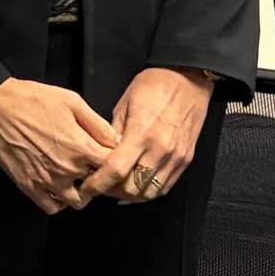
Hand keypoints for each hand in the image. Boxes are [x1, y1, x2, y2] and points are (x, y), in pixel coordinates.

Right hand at [0, 78, 120, 214]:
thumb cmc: (33, 99)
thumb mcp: (71, 101)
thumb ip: (97, 123)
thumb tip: (115, 141)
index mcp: (81, 147)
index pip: (113, 166)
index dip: (116, 161)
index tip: (110, 155)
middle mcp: (67, 169)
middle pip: (98, 185)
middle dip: (100, 177)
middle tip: (93, 166)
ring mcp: (47, 181)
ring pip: (77, 202)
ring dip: (81, 192)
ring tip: (75, 178)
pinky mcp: (29, 187)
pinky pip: (52, 208)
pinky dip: (58, 202)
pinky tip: (57, 187)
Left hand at [80, 67, 215, 204]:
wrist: (188, 80)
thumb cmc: (153, 86)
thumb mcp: (125, 104)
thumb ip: (113, 133)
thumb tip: (101, 155)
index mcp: (141, 133)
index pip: (116, 170)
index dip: (98, 183)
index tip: (86, 187)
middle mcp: (160, 150)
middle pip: (132, 188)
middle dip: (112, 191)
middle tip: (100, 185)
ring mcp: (175, 157)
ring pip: (149, 193)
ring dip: (130, 195)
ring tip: (117, 188)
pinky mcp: (186, 160)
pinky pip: (165, 187)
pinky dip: (148, 191)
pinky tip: (137, 186)